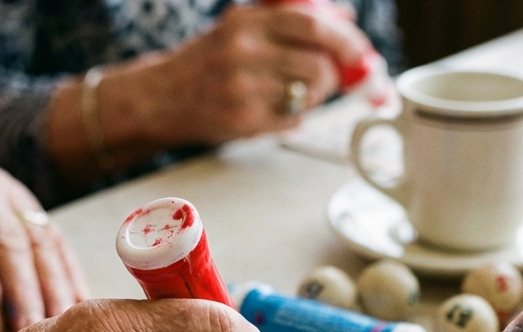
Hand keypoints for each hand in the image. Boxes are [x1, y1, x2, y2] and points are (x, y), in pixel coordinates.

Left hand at [0, 153, 87, 331]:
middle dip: (23, 291)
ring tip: (58, 323)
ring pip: (41, 240)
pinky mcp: (31, 204)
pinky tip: (76, 303)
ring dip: (53, 285)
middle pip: (12, 240)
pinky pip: (56, 240)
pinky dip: (68, 273)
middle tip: (29, 331)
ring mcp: (10, 189)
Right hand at [132, 4, 370, 145]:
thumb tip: (342, 20)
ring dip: (314, 97)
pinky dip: (294, 117)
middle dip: (332, 76)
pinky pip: (293, 120)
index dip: (343, 38)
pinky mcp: (245, 121)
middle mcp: (244, 51)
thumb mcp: (240, 27)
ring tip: (296, 94)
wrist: (163, 96)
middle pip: (317, 64)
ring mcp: (244, 89)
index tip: (359, 51)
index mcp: (247, 21)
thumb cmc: (209, 62)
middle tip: (327, 79)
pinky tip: (275, 111)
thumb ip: (284, 21)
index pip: (309, 23)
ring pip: (308, 95)